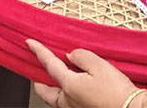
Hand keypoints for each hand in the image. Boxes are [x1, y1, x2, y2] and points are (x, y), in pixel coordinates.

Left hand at [27, 39, 141, 107]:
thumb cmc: (117, 91)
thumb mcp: (99, 65)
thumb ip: (81, 56)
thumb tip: (71, 55)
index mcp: (68, 86)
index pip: (49, 65)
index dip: (38, 52)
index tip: (29, 43)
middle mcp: (68, 102)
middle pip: (44, 91)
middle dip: (38, 80)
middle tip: (37, 69)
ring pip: (55, 99)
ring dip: (52, 88)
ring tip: (56, 77)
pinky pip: (67, 103)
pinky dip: (64, 94)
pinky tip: (74, 87)